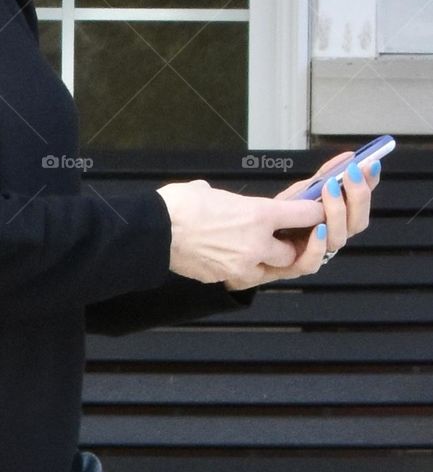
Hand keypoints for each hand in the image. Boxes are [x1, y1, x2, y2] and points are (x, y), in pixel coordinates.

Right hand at [155, 179, 324, 288]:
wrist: (154, 231)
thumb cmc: (181, 204)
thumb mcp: (212, 191)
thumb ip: (233, 203)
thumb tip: (228, 205)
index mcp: (258, 215)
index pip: (305, 215)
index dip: (315, 212)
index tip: (318, 210)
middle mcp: (258, 244)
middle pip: (296, 252)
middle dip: (296, 245)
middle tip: (294, 236)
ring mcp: (243, 266)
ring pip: (275, 270)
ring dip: (276, 261)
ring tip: (269, 250)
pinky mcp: (226, 279)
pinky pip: (248, 277)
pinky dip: (250, 268)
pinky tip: (240, 256)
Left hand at [243, 149, 381, 285]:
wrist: (250, 238)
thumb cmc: (281, 215)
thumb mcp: (302, 192)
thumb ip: (325, 176)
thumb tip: (348, 156)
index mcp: (337, 218)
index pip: (360, 202)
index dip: (369, 185)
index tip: (371, 164)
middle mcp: (332, 235)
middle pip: (357, 222)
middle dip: (358, 196)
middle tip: (351, 173)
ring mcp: (318, 251)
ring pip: (339, 239)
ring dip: (337, 212)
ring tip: (330, 188)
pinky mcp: (297, 265)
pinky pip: (313, 261)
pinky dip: (318, 245)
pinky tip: (318, 228)